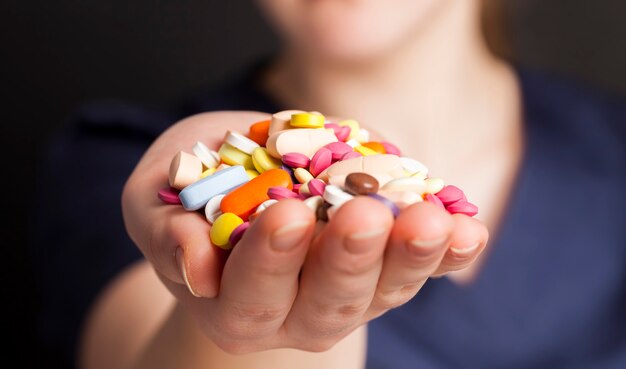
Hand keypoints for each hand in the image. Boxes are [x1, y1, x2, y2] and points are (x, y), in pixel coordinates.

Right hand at [122, 111, 488, 353]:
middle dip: (348, 258)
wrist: (242, 192)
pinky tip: (468, 230)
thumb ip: (165, 233)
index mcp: (234, 303)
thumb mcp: (156, 201)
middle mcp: (297, 312)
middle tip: (363, 214)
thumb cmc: (191, 194)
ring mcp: (349, 293)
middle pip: (329, 299)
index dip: (269, 259)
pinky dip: (448, 252)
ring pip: (384, 288)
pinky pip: (423, 267)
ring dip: (412, 256)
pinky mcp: (386, 268)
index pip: (251, 292)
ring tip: (433, 219)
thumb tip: (194, 264)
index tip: (285, 214)